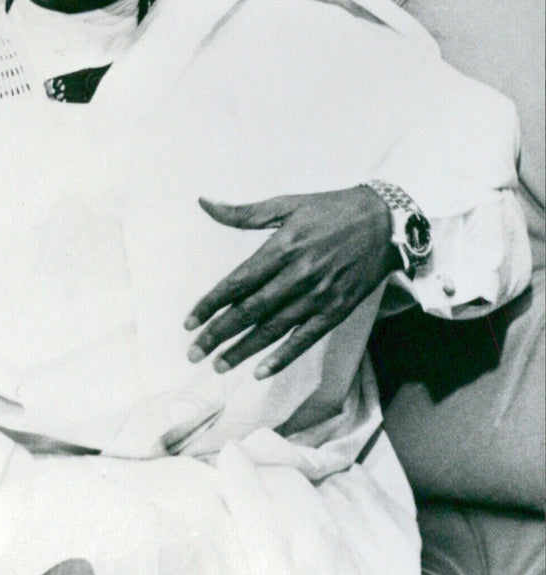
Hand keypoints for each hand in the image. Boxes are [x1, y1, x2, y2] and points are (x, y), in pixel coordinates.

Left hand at [184, 187, 399, 378]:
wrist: (386, 221)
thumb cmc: (332, 209)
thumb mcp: (287, 203)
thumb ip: (243, 212)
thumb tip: (205, 203)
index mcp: (283, 248)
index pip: (237, 282)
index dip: (211, 304)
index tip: (189, 322)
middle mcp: (299, 275)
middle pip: (250, 311)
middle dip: (219, 334)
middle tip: (194, 353)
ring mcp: (319, 296)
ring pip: (274, 329)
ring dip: (243, 349)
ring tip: (218, 364)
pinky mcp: (337, 310)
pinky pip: (306, 338)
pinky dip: (283, 356)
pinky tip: (261, 370)